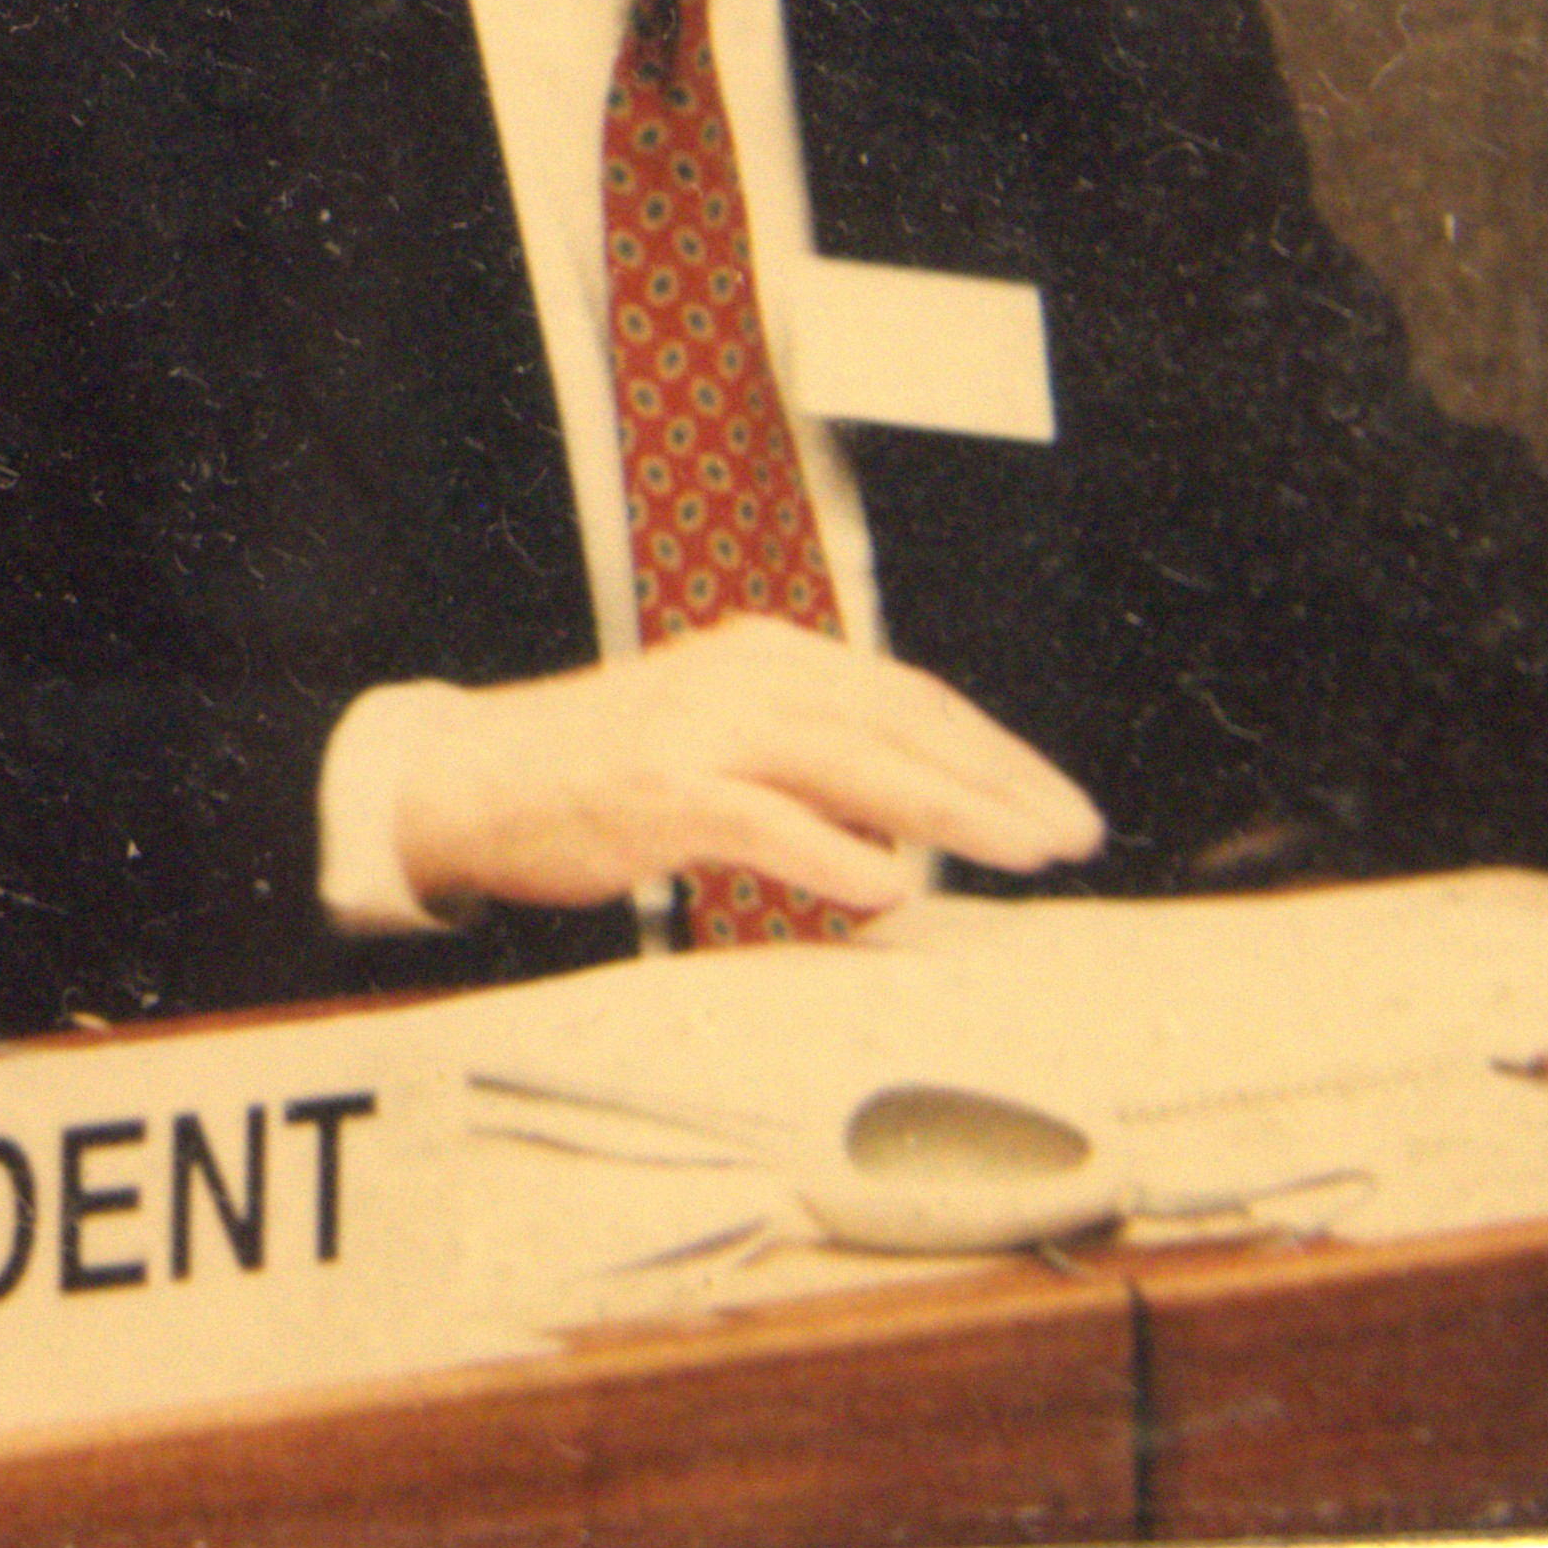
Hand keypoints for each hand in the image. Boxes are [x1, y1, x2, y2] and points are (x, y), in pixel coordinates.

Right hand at [396, 616, 1105, 918]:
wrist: (474, 775)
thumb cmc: (603, 769)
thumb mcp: (720, 736)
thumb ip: (811, 764)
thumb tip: (912, 825)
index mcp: (768, 657)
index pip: (910, 697)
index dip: (996, 752)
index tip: (1060, 804)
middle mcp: (745, 677)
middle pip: (902, 722)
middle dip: (1001, 782)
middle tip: (1074, 834)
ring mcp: (703, 732)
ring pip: (857, 764)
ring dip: (952, 812)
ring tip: (1022, 853)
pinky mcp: (663, 793)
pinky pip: (770, 824)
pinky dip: (838, 856)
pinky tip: (891, 890)